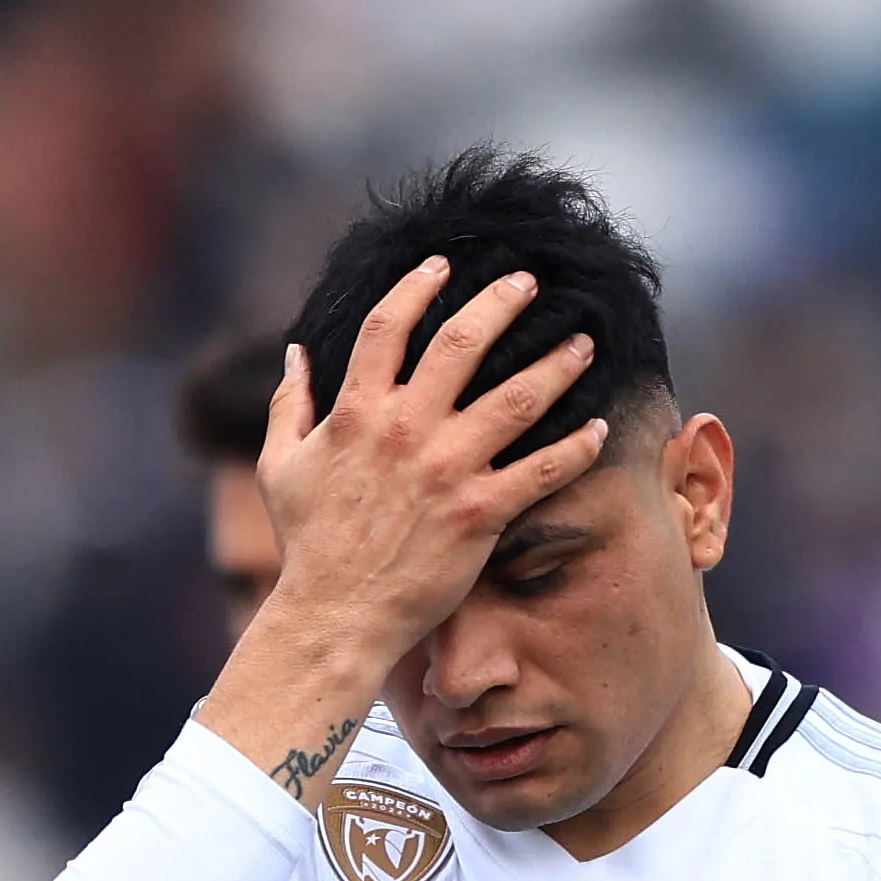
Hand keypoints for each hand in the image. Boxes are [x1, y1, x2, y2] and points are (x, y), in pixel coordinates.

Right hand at [208, 262, 610, 775]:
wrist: (336, 615)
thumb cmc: (309, 545)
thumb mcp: (280, 466)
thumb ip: (287, 403)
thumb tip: (293, 353)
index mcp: (357, 411)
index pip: (388, 326)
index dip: (418, 287)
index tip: (444, 266)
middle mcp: (406, 429)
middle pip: (462, 342)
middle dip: (502, 303)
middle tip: (531, 282)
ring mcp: (446, 469)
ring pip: (516, 399)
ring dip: (557, 365)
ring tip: (584, 343)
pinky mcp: (480, 513)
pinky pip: (539, 470)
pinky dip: (575, 447)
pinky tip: (600, 428)